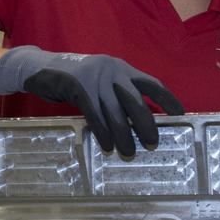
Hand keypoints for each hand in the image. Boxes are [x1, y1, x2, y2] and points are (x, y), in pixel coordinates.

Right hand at [0, 46, 184, 154]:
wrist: (40, 67)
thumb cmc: (74, 79)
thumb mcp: (101, 80)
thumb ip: (118, 94)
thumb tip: (140, 120)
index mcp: (121, 67)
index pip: (150, 83)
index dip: (166, 98)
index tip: (179, 114)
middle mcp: (112, 70)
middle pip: (135, 101)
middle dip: (145, 124)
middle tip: (153, 142)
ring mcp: (95, 77)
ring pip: (115, 112)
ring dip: (123, 136)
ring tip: (129, 152)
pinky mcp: (78, 86)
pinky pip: (95, 115)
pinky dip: (102, 133)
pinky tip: (107, 146)